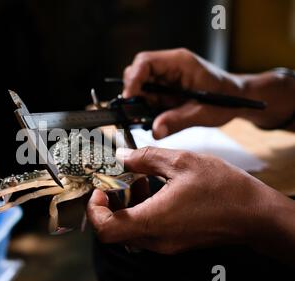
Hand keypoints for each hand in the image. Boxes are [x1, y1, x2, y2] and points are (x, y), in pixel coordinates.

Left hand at [87, 147, 294, 256]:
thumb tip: (123, 156)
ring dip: (128, 204)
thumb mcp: (182, 162)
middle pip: (115, 228)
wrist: (255, 214)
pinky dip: (142, 210)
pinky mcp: (174, 242)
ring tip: (142, 179)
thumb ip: (145, 158)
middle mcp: (156, 238)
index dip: (95, 210)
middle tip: (121, 181)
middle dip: (112, 202)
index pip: (105, 229)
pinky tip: (156, 188)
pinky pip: (146, 230)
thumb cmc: (224, 190)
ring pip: (130, 228)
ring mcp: (165, 244)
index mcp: (154, 220)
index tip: (101, 191)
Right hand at [123, 48, 294, 137]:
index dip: (133, 80)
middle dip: (132, 93)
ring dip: (139, 103)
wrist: (240, 100)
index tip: (128, 98)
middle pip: (137, 73)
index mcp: (179, 62)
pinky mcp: (165, 91)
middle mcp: (169, 67)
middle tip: (133, 113)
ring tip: (144, 119)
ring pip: (140, 86)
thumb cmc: (226, 99)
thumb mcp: (202, 112)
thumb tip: (155, 131)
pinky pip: (148, 97)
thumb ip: (177, 120)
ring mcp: (166, 79)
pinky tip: (153, 120)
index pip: (145, 62)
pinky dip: (146, 109)